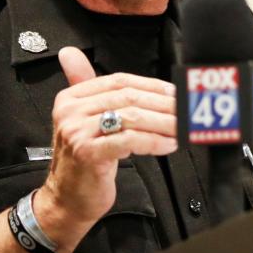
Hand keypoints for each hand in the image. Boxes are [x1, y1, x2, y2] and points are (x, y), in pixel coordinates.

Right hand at [37, 47, 176, 237]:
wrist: (67, 199)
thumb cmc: (83, 160)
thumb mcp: (83, 120)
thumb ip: (85, 87)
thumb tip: (72, 52)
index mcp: (71, 98)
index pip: (119, 81)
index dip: (152, 86)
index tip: (175, 93)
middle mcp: (70, 111)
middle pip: (128, 97)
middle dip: (162, 104)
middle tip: (185, 110)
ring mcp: (77, 132)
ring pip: (132, 118)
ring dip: (164, 122)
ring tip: (182, 128)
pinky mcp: (87, 153)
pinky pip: (130, 141)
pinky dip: (154, 142)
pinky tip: (168, 144)